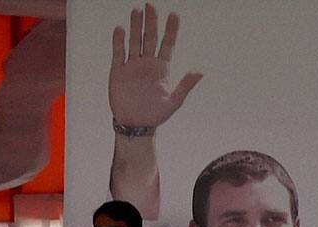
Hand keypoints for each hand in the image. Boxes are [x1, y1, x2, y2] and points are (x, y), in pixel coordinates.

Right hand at [109, 3, 202, 127]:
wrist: (135, 125)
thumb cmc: (156, 115)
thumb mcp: (174, 102)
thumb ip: (185, 85)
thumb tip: (200, 72)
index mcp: (162, 68)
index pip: (167, 44)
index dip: (171, 30)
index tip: (174, 16)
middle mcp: (147, 63)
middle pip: (149, 38)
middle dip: (150, 22)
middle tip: (150, 5)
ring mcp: (132, 66)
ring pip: (134, 42)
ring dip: (135, 27)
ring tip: (136, 11)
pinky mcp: (118, 72)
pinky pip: (118, 54)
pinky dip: (118, 42)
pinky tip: (120, 30)